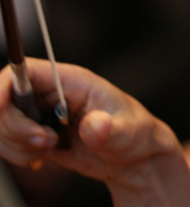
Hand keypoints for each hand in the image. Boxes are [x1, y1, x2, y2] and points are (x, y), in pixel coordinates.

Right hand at [0, 58, 189, 206]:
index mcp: (71, 81)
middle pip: (5, 101)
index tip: (1, 110)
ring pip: (3, 125)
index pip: (23, 71)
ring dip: (17, 145)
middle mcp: (50, 95)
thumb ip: (108, 129)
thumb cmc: (134, 133)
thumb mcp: (127, 130)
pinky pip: (8, 143)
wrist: (132, 158)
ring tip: (52, 149)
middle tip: (46, 142)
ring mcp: (40, 115)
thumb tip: (94, 125)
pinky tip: (44, 157)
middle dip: (15, 128)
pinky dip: (18, 155)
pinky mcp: (34, 135)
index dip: (4, 87)